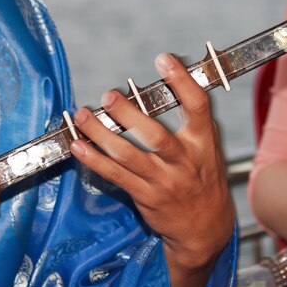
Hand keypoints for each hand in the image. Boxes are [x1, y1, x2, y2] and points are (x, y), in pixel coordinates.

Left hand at [69, 53, 234, 272]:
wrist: (205, 228)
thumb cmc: (202, 180)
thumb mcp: (207, 148)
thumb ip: (191, 121)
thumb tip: (172, 81)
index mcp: (203, 144)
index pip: (198, 107)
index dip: (182, 82)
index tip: (164, 59)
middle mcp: (183, 162)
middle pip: (156, 136)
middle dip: (129, 115)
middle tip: (108, 97)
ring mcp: (163, 181)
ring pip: (128, 156)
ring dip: (101, 135)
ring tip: (82, 117)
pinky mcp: (145, 197)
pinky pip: (116, 176)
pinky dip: (95, 161)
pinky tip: (79, 147)